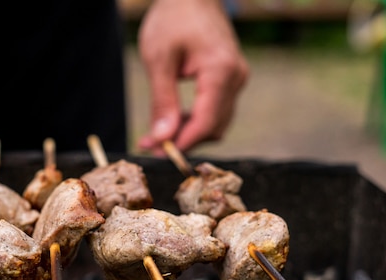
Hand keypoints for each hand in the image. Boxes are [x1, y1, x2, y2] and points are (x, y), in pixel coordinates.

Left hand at [137, 0, 248, 155]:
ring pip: (215, 123)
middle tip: (148, 144)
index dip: (183, 143)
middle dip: (182, 141)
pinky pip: (216, 111)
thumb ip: (162, 101)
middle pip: (213, 127)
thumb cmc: (172, 19)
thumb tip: (162, 137)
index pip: (206, 122)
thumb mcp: (158, 60)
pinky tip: (171, 121)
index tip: (157, 153)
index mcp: (222, 71)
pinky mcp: (230, 80)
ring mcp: (237, 79)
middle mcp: (236, 78)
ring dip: (187, 133)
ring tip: (155, 135)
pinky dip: (194, 121)